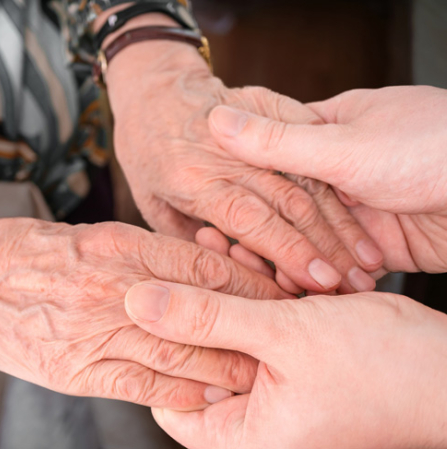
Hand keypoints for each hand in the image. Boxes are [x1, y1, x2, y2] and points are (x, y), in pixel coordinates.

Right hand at [0, 210, 287, 409]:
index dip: (249, 281)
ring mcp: (91, 331)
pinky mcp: (73, 370)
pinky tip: (206, 399)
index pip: (202, 264)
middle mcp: (110, 286)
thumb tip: (194, 268)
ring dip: (223, 366)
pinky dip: (176, 395)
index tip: (279, 291)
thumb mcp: (85, 234)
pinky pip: (138, 385)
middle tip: (285, 336)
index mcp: (116, 243)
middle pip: (201, 309)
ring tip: (257, 373)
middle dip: (250, 324)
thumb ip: (138, 252)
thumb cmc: (23, 251)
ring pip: (177, 352)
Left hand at [106, 41, 381, 293]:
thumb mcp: (151, 203)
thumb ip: (188, 242)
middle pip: (289, 202)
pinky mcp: (272, 108)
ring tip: (367, 261)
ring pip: (309, 178)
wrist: (153, 90)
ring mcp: (254, 127)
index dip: (288, 251)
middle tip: (357, 285)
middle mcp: (228, 154)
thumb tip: (230, 281)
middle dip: (328, 247)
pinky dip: (338, 184)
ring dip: (342, 223)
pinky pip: (312, 147)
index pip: (249, 219)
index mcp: (194, 179)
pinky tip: (361, 217)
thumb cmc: (148, 155)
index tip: (320, 281)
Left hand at [124, 282, 446, 448]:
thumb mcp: (283, 335)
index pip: (171, 400)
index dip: (154, 350)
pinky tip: (243, 251)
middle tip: (177, 262)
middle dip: (192, 310)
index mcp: (246, 436)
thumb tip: (136, 305)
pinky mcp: (297, 366)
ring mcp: (279, 393)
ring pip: (230, 338)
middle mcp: (259, 422)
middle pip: (199, 362)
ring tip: (211, 242)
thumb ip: (206, 318)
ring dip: (223, 292)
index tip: (143, 301)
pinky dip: (253, 294)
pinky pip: (261, 328)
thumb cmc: (382, 366)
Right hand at [208, 85, 446, 272]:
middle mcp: (339, 172)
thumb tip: (214, 119)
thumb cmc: (433, 146)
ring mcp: (361, 211)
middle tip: (236, 267)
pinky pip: (340, 266)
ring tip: (265, 290)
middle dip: (265, 240)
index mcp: (326, 132)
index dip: (241, 191)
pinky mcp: (381, 246)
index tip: (214, 222)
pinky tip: (303, 300)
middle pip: (286, 209)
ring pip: (310, 243)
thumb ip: (277, 141)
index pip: (267, 162)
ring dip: (293, 266)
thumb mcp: (343, 144)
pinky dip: (324, 283)